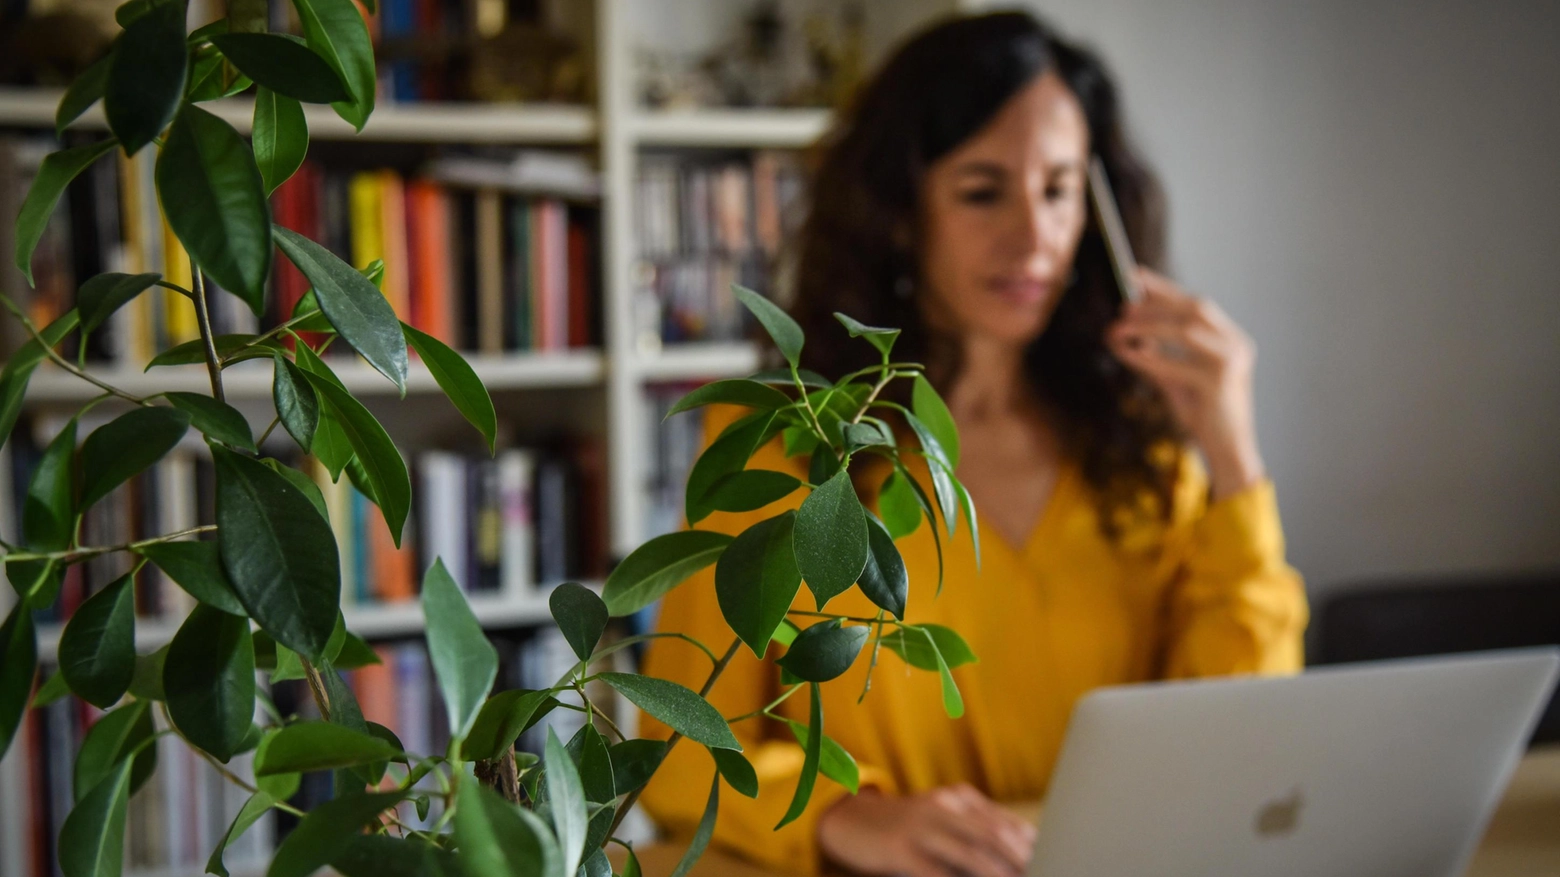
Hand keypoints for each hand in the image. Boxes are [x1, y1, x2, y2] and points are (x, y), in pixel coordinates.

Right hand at [817, 785, 1035, 876]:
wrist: (849, 819)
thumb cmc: (905, 827)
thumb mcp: (941, 820)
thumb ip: (974, 831)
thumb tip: (1022, 852)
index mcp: (959, 797)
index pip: (1006, 824)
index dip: (1033, 848)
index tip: (1055, 862)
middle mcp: (944, 805)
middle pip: (995, 836)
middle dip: (1024, 862)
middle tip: (1045, 874)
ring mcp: (922, 825)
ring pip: (972, 854)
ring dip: (999, 876)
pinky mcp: (901, 849)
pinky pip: (937, 874)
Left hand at [1106, 268, 1266, 500]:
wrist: (1227, 452)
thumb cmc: (1202, 415)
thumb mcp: (1176, 378)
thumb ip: (1157, 353)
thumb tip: (1124, 330)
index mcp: (1230, 338)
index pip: (1196, 304)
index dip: (1164, 288)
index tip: (1133, 275)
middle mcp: (1236, 344)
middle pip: (1194, 308)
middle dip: (1154, 303)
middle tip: (1121, 307)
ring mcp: (1232, 362)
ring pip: (1185, 330)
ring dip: (1146, 326)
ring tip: (1116, 330)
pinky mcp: (1219, 383)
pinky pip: (1176, 363)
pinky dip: (1147, 356)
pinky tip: (1125, 353)